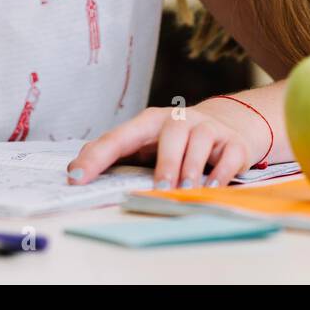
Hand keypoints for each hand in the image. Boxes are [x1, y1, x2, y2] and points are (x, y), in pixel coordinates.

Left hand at [65, 104, 265, 188]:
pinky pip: (229, 155)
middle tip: (158, 187)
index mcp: (149, 121)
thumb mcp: (145, 144)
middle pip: (172, 133)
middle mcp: (180, 120)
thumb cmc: (176, 142)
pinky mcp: (233, 143)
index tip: (76, 178)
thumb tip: (76, 170)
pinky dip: (221, 173)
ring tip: (185, 190)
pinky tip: (211, 188)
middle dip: (165, 161)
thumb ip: (115, 155)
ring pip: (201, 141)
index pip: (119, 137)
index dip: (97, 157)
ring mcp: (209, 129)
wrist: (228, 126)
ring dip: (192, 167)